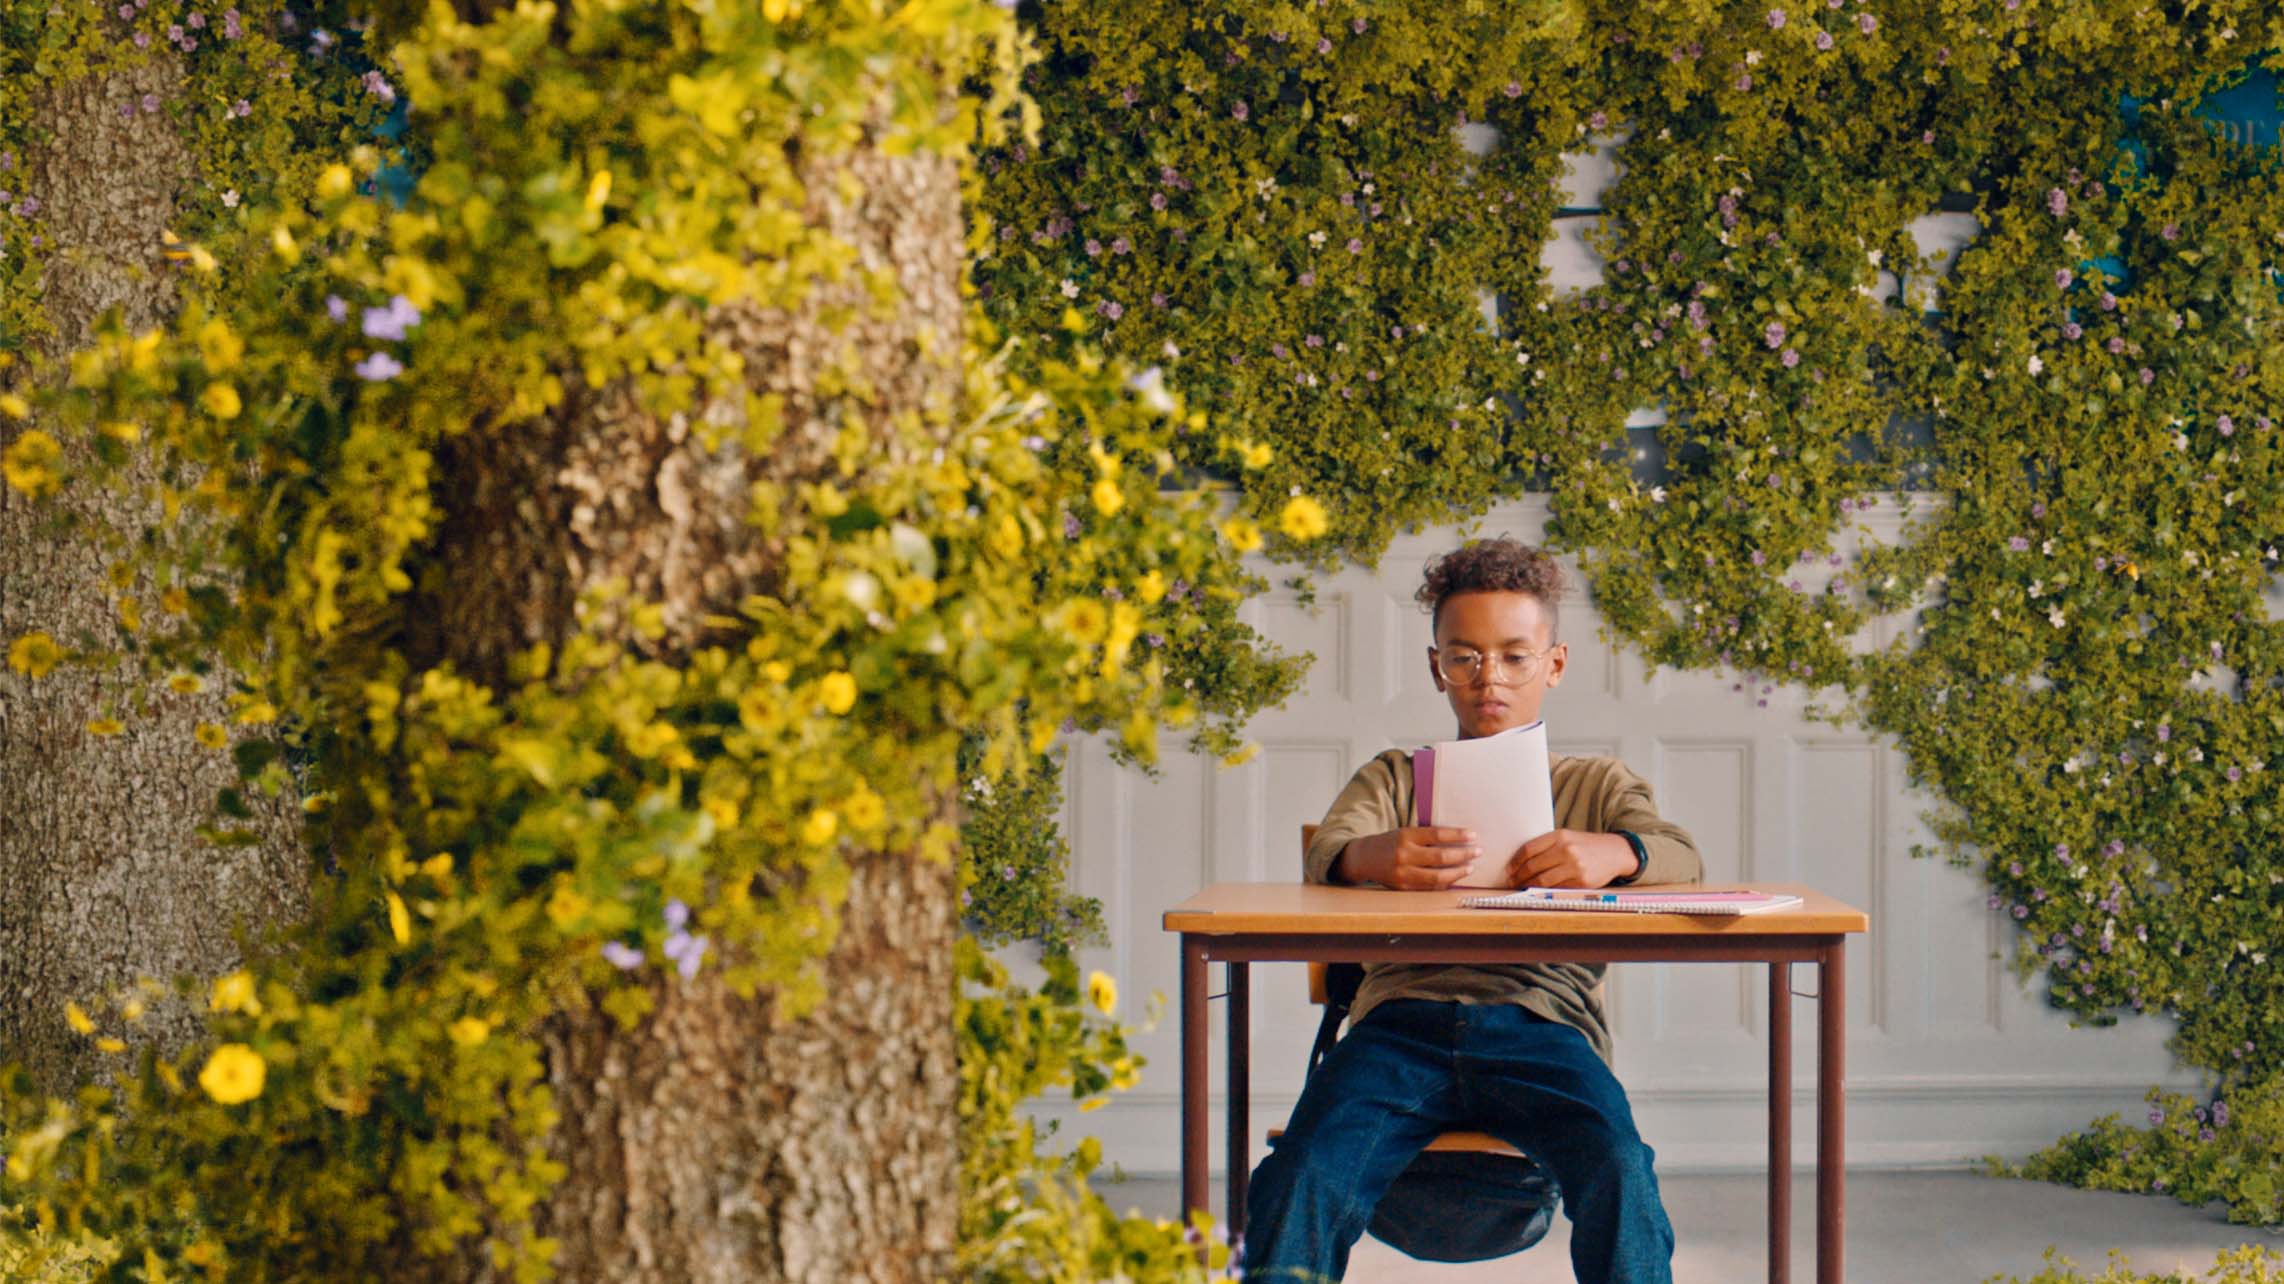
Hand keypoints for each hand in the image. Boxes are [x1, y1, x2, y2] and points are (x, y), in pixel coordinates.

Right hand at [1337, 827, 1480, 889]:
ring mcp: (1403, 873)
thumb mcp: (1405, 833)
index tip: (1473, 835)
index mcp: (1405, 835)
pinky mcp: (1403, 888)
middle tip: (1478, 852)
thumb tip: (1459, 840)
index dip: (1458, 835)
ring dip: (1458, 872)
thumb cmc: (1391, 843)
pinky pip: (1430, 887)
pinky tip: (1455, 878)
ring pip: (1437, 876)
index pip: (1437, 834)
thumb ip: (1427, 837)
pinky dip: (1445, 883)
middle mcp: (1403, 854)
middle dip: (1463, 854)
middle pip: (1440, 856)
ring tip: (1470, 867)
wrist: (1365, 858)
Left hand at [1505, 829, 1635, 888]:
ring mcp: (1575, 866)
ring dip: (1528, 886)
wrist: (1615, 852)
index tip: (1508, 869)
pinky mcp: (1582, 881)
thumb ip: (1547, 846)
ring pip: (1542, 880)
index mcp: (1560, 836)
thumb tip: (1520, 862)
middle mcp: (1567, 850)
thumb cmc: (1586, 846)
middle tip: (1511, 881)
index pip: (1529, 849)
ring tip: (1521, 888)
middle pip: (1533, 866)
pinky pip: (1556, 889)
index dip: (1515, 861)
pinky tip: (1537, 892)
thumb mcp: (1568, 837)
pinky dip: (1544, 892)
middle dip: (1518, 876)